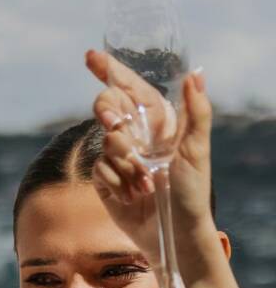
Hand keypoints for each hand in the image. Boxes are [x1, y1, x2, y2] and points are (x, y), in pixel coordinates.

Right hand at [85, 48, 214, 236]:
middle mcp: (138, 135)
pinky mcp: (105, 180)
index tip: (90, 57)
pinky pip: (100, 169)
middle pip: (108, 109)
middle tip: (117, 127)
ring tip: (145, 182)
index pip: (132, 88)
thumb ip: (197, 111)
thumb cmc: (192, 191)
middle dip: (110, 116)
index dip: (110, 71)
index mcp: (160, 122)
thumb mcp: (198, 149)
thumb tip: (195, 75)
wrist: (173, 231)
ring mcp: (119, 157)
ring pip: (105, 142)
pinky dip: (116, 182)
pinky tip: (132, 195)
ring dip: (124, 162)